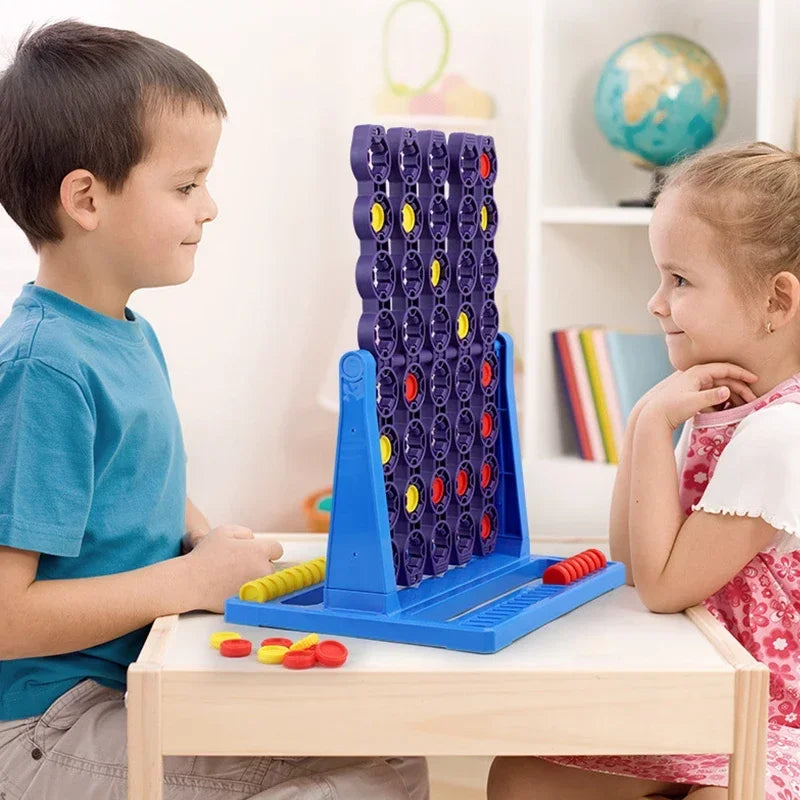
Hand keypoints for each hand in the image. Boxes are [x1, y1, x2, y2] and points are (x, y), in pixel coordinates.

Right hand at [184, 525, 283, 612]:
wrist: (191, 582)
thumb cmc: (206, 555)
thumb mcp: (224, 531)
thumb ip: (244, 532)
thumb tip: (253, 540)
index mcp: (259, 551)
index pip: (277, 550)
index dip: (266, 550)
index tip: (256, 553)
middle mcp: (263, 570)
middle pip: (271, 567)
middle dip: (260, 565)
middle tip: (240, 565)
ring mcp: (257, 588)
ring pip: (263, 582)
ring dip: (255, 579)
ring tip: (234, 576)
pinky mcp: (248, 602)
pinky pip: (253, 596)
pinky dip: (246, 592)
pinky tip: (230, 587)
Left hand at [639, 362, 757, 430]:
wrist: (653, 416)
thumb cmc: (672, 408)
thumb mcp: (693, 403)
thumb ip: (711, 397)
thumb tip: (727, 391)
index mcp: (697, 373)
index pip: (725, 368)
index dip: (741, 373)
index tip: (755, 380)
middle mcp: (696, 376)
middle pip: (724, 378)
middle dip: (740, 388)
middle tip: (752, 399)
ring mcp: (694, 384)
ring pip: (719, 387)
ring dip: (732, 396)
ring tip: (743, 406)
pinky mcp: (692, 394)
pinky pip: (711, 395)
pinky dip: (721, 401)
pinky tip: (727, 410)